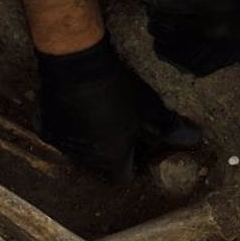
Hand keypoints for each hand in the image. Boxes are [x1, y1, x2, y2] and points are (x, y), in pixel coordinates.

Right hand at [36, 37, 202, 181]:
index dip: (134, 163)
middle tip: (121, 127)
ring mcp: (62, 144)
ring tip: (98, 115)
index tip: (140, 149)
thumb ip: (169, 128)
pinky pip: (60, 135)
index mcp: (111, 157)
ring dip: (90, 140)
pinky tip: (76, 110)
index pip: (123, 176)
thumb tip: (194, 140)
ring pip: (80, 150)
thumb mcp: (149, 107)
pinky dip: (68, 127)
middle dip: (112, 150)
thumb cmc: (115, 88)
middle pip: (102, 164)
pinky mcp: (45, 127)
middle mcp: (85, 158)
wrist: (76, 64)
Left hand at [139, 0, 239, 76]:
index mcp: (219, 4)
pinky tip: (186, 27)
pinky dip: (166, 35)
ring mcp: (203, 55)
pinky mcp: (197, 68)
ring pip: (156, 31)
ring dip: (161, 16)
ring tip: (183, 9)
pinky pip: (162, 49)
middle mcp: (210, 34)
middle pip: (157, 13)